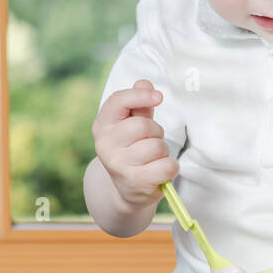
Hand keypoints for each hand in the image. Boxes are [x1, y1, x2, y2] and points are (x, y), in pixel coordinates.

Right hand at [92, 77, 178, 207]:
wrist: (128, 190)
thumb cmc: (133, 149)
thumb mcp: (133, 124)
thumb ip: (139, 104)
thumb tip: (144, 83)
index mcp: (102, 125)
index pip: (118, 101)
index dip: (141, 95)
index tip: (158, 97)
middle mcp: (105, 145)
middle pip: (143, 125)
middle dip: (156, 131)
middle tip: (150, 141)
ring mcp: (119, 165)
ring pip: (157, 146)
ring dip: (163, 151)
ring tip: (152, 158)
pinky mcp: (136, 182)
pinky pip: (167, 166)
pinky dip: (170, 167)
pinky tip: (158, 171)